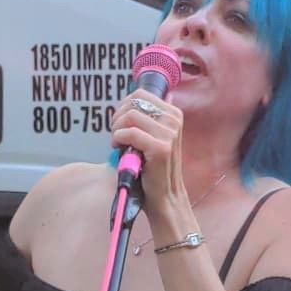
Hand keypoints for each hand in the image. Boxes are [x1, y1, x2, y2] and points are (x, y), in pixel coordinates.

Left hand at [109, 92, 188, 230]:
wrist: (164, 196)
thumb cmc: (155, 168)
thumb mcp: (157, 137)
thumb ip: (154, 117)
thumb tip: (164, 94)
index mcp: (174, 114)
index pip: (140, 94)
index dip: (124, 106)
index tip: (120, 123)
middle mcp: (173, 120)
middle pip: (133, 102)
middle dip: (118, 117)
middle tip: (116, 134)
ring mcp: (169, 134)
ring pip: (130, 115)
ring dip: (116, 128)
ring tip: (117, 142)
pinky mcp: (160, 148)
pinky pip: (129, 133)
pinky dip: (118, 139)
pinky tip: (118, 148)